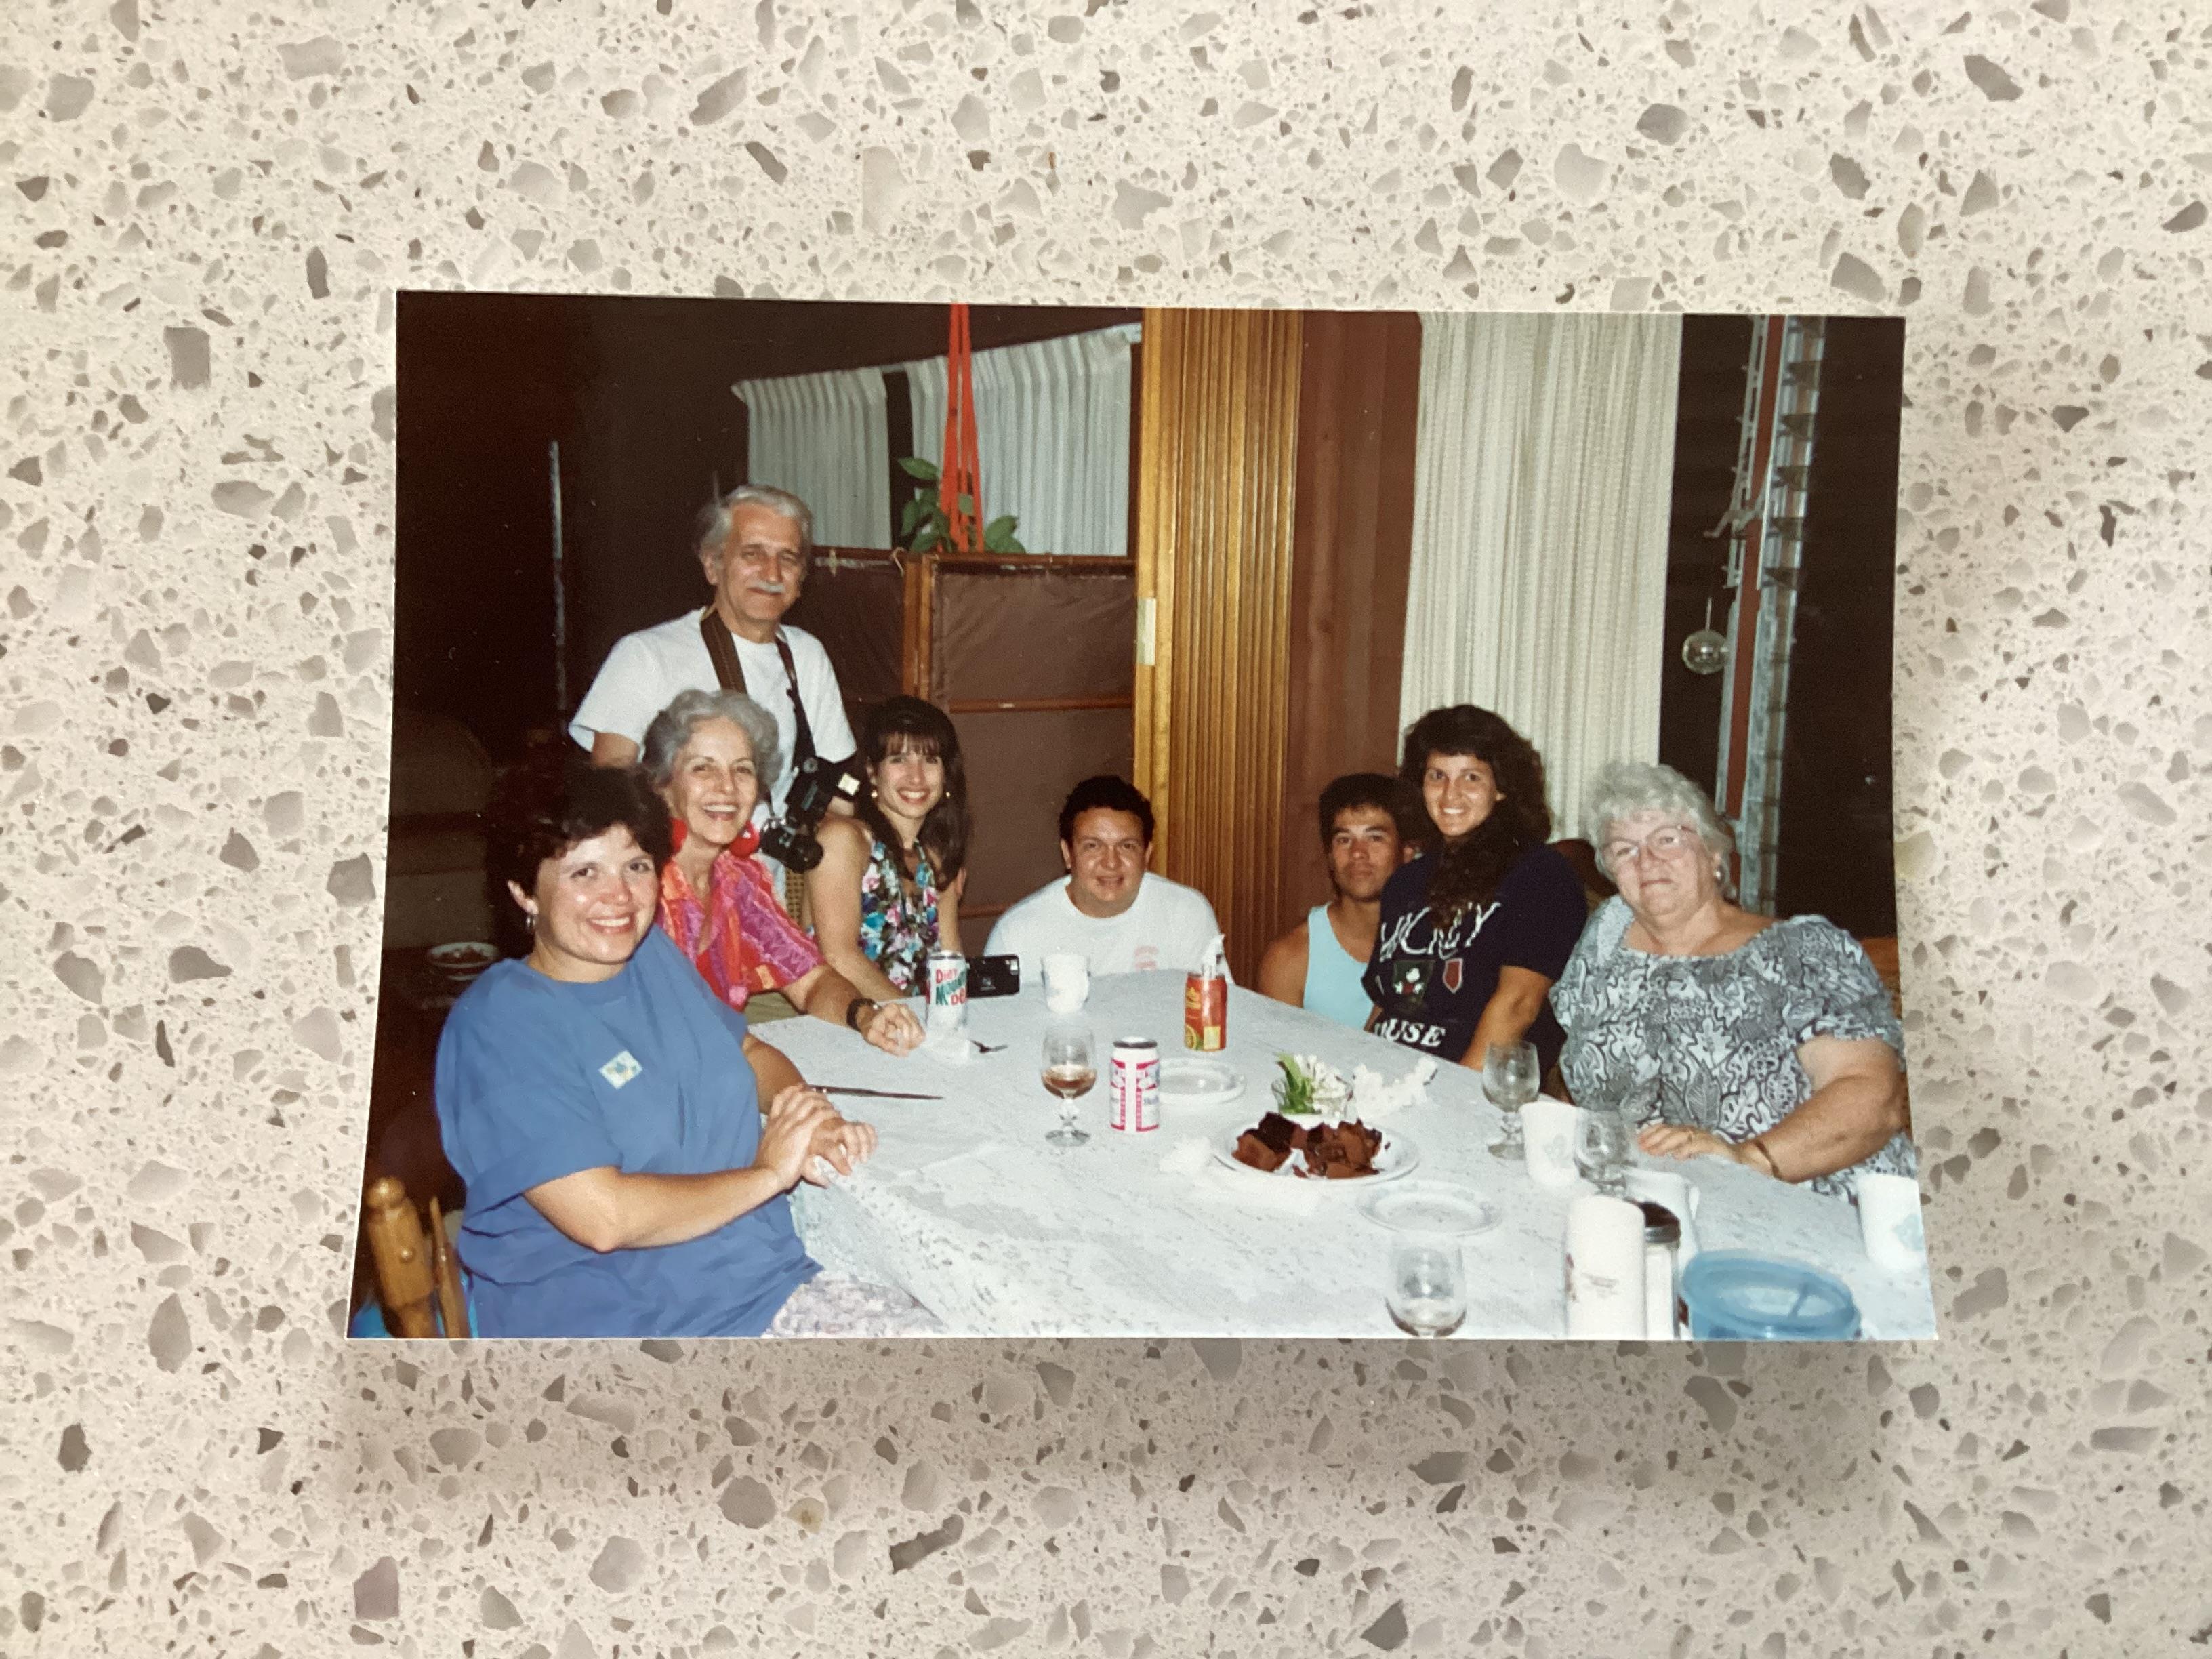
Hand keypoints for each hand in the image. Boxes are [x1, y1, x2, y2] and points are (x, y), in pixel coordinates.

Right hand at [757, 1086, 838, 1189]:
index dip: (792, 1090)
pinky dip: (828, 1113)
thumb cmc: (766, 1169)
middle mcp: (781, 1120)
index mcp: (772, 1123)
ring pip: (809, 1101)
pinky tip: (835, 1116)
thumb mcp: (768, 1150)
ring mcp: (791, 1124)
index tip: (802, 1088)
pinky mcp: (802, 1132)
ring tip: (831, 1106)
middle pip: (797, 1095)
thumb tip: (782, 1148)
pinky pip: (819, 1115)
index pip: (780, 1098)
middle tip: (823, 1097)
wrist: (764, 1175)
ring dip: (822, 1101)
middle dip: (812, 1093)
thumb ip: (776, 1143)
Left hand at [800, 1115, 877, 1185]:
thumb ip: (812, 1173)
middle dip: (855, 1147)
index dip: (841, 1161)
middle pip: (847, 1130)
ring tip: (865, 1159)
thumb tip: (827, 1182)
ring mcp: (843, 1124)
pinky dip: (872, 1137)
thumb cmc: (807, 1151)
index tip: (848, 1173)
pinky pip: (866, 1126)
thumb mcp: (803, 1163)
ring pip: (858, 1127)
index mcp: (818, 1139)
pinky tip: (871, 1150)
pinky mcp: (852, 1123)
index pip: (831, 1149)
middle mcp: (831, 1129)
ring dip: (865, 1143)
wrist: (807, 1130)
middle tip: (857, 1162)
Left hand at [862, 1000, 923, 1055]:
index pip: (905, 1026)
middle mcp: (903, 1008)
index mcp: (892, 1010)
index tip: (902, 1049)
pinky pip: (920, 1032)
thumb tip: (905, 1053)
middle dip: (910, 1042)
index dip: (905, 1040)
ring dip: (913, 1041)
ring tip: (903, 1046)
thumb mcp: (872, 1036)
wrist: (870, 1018)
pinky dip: (914, 1039)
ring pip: (919, 1031)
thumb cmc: (870, 1026)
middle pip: (915, 1029)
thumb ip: (886, 1044)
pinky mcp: (914, 1018)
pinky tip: (906, 1042)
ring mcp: (910, 1012)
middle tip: (902, 1049)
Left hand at [1637, 1121, 1755, 1168]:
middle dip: (1655, 1138)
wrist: (1742, 1160)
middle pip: (1671, 1130)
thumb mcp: (1690, 1154)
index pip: (1664, 1127)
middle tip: (1643, 1148)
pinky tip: (1678, 1156)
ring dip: (1667, 1143)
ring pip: (1683, 1135)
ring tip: (1655, 1152)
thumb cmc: (1713, 1159)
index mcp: (1686, 1133)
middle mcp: (1694, 1132)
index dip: (1650, 1132)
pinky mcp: (1716, 1146)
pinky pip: (1700, 1145)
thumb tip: (1653, 1153)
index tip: (1638, 1141)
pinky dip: (1688, 1149)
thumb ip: (1675, 1151)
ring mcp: (1705, 1137)